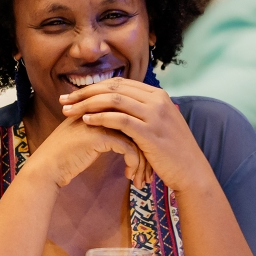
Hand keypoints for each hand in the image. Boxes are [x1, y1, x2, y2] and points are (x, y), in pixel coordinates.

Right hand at [26, 114, 151, 188]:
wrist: (49, 166)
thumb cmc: (67, 155)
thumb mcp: (90, 137)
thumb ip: (107, 129)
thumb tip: (130, 137)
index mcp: (102, 107)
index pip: (134, 117)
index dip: (144, 137)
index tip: (149, 158)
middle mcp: (103, 110)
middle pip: (139, 125)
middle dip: (148, 150)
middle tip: (150, 171)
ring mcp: (101, 121)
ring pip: (137, 137)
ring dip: (143, 160)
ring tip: (142, 178)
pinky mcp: (100, 135)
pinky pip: (129, 147)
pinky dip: (133, 163)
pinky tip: (130, 176)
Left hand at [58, 78, 212, 192]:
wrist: (191, 171)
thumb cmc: (170, 151)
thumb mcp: (157, 125)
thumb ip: (141, 113)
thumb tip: (117, 107)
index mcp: (157, 95)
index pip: (120, 83)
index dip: (94, 87)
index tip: (74, 94)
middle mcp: (157, 100)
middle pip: (114, 88)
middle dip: (85, 93)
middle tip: (64, 101)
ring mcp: (155, 115)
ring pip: (114, 101)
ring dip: (87, 105)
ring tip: (68, 111)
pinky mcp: (150, 132)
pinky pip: (120, 120)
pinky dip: (100, 118)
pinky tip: (85, 122)